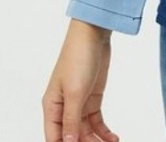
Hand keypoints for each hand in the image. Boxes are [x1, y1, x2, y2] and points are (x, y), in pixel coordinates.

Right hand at [42, 19, 119, 141]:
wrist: (93, 34)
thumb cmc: (77, 57)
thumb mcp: (74, 91)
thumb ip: (71, 119)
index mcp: (52, 107)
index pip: (54, 138)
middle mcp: (63, 108)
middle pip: (71, 137)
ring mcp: (79, 103)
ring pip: (85, 132)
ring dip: (96, 141)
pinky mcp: (92, 98)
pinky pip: (96, 122)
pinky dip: (103, 132)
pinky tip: (113, 138)